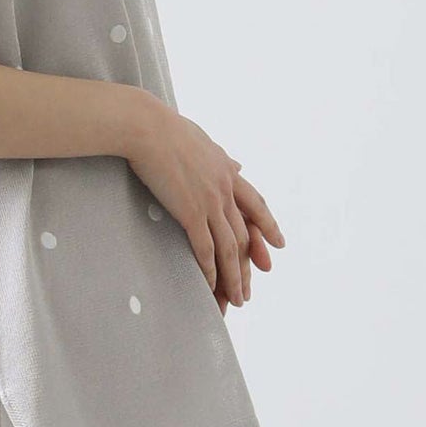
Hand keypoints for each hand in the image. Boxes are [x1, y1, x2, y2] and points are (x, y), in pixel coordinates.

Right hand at [124, 94, 285, 308]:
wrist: (146, 128)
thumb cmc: (165, 129)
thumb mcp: (203, 141)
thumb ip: (221, 158)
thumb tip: (238, 164)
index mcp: (227, 171)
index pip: (256, 204)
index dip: (268, 226)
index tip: (279, 244)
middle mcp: (224, 189)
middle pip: (244, 235)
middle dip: (249, 265)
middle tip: (251, 288)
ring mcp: (210, 202)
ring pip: (229, 248)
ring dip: (233, 277)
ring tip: (236, 299)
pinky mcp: (191, 212)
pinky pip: (205, 248)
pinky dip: (210, 269)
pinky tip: (210, 285)